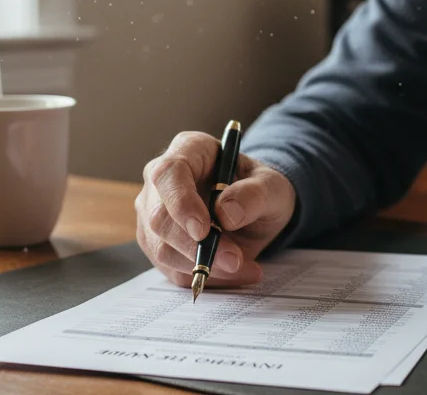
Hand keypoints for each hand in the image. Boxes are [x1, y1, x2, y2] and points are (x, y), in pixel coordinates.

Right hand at [135, 131, 296, 288]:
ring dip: (202, 265)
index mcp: (188, 150)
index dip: (181, 203)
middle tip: (234, 259)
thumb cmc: (260, 189)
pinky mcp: (158, 244)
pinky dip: (204, 277)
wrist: (256, 210)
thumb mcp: (272, 186)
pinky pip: (172, 270)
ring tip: (243, 266)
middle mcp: (162, 181)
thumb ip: (254, 194)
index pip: (169, 173)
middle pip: (159, 217)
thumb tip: (226, 213)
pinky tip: (233, 272)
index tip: (203, 231)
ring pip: (162, 249)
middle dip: (196, 246)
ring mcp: (154, 213)